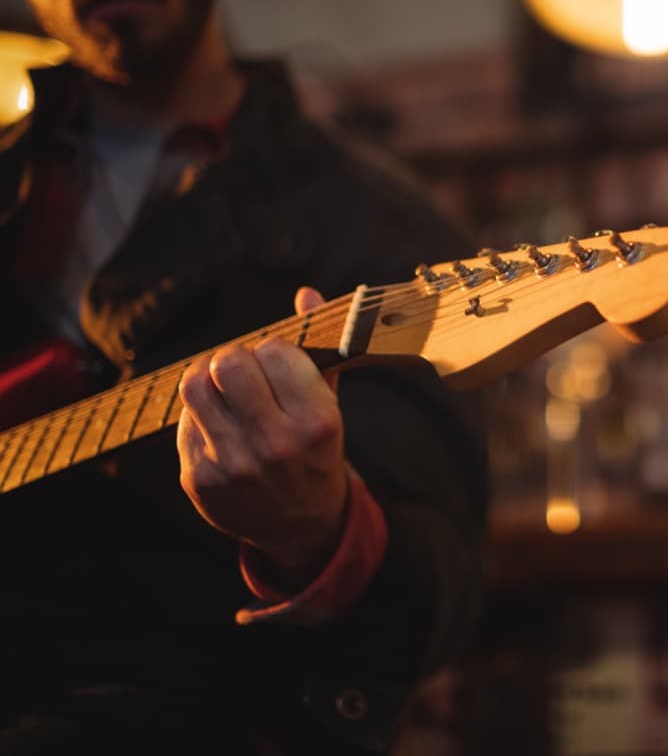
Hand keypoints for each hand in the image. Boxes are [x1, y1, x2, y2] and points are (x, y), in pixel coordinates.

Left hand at [177, 287, 348, 585]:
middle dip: (234, 359)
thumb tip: (305, 293)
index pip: (273, 350)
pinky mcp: (199, 479)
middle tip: (242, 372)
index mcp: (317, 421)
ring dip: (206, 380)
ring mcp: (234, 465)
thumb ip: (318, 349)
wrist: (301, 527)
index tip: (277, 364)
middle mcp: (276, 444)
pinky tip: (219, 427)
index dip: (273, 350)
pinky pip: (183, 422)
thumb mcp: (330, 406)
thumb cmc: (316, 454)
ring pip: (193, 387)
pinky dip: (198, 417)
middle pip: (228, 364)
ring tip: (222, 390)